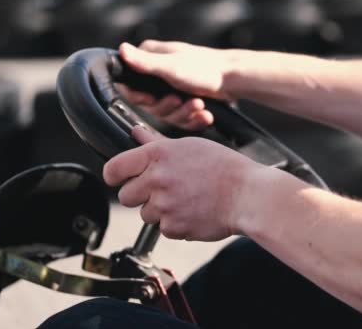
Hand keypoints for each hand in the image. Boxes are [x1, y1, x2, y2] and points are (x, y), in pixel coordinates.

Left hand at [102, 125, 264, 240]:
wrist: (248, 195)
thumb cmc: (225, 167)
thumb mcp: (190, 145)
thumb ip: (156, 142)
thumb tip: (135, 133)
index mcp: (158, 155)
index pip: (114, 169)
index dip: (115, 175)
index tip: (120, 178)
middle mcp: (157, 180)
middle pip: (125, 196)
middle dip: (140, 195)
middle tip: (163, 190)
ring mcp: (164, 206)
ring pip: (145, 214)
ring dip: (160, 210)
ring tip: (185, 199)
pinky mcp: (174, 228)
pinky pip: (164, 228)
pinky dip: (176, 224)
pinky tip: (194, 211)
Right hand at [117, 40, 236, 130]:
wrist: (234, 79)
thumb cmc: (204, 67)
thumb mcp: (171, 66)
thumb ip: (146, 63)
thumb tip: (121, 50)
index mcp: (150, 60)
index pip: (131, 86)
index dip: (141, 97)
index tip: (151, 99)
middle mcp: (158, 75)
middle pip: (151, 105)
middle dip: (169, 107)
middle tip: (183, 101)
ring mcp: (172, 89)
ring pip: (168, 114)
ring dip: (184, 114)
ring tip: (200, 106)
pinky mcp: (186, 101)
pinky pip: (183, 119)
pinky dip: (194, 119)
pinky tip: (205, 116)